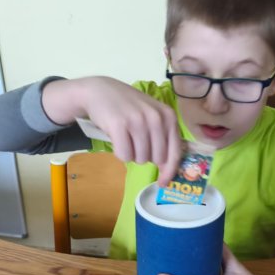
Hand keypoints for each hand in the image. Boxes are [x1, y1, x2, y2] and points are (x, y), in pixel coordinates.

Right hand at [46, 77, 181, 185]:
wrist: (99, 91)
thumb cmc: (128, 107)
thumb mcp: (151, 116)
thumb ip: (163, 138)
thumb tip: (166, 169)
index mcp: (169, 116)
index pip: (174, 152)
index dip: (169, 171)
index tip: (162, 183)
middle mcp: (156, 118)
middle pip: (156, 159)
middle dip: (145, 156)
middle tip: (135, 141)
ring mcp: (138, 121)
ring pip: (140, 159)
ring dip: (131, 153)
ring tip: (125, 137)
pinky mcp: (120, 125)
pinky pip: (124, 156)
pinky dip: (119, 152)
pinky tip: (116, 138)